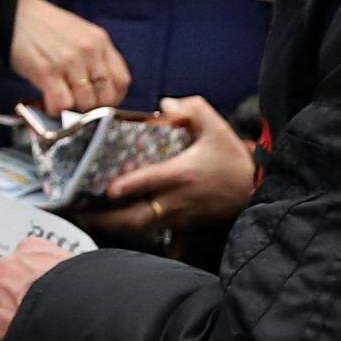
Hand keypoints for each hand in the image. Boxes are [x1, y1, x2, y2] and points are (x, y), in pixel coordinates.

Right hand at [6, 0, 131, 115]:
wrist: (14, 14)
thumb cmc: (44, 26)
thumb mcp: (79, 34)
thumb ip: (93, 57)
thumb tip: (96, 89)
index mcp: (99, 41)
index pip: (122, 80)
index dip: (114, 98)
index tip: (102, 103)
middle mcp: (88, 51)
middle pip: (106, 96)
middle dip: (93, 107)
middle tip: (79, 106)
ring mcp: (69, 61)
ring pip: (85, 103)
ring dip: (73, 110)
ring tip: (62, 103)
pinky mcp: (47, 71)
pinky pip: (61, 103)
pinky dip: (56, 110)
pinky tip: (49, 103)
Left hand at [76, 95, 257, 241]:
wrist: (257, 189)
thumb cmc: (233, 159)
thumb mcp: (216, 127)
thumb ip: (192, 109)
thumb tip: (165, 105)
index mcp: (183, 173)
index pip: (151, 181)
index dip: (129, 186)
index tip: (108, 190)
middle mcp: (178, 199)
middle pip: (139, 216)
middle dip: (109, 219)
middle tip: (83, 214)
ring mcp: (180, 217)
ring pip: (144, 229)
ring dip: (117, 228)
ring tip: (91, 221)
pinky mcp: (184, 227)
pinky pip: (156, 235)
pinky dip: (137, 234)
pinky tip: (119, 231)